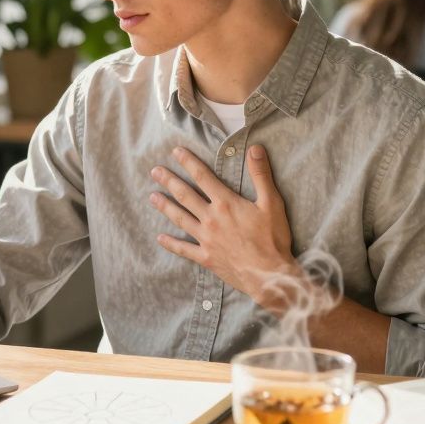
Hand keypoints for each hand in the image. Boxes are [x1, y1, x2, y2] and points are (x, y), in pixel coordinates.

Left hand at [148, 145, 295, 303]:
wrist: (269, 275)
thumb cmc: (272, 239)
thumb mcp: (271, 203)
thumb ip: (261, 174)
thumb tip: (254, 148)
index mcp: (225, 203)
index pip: (202, 176)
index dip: (188, 162)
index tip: (175, 152)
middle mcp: (211, 218)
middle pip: (185, 195)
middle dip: (169, 181)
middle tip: (155, 171)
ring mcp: (205, 239)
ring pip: (180, 218)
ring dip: (165, 206)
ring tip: (152, 197)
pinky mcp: (205, 257)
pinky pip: (183, 249)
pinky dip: (171, 243)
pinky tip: (160, 238)